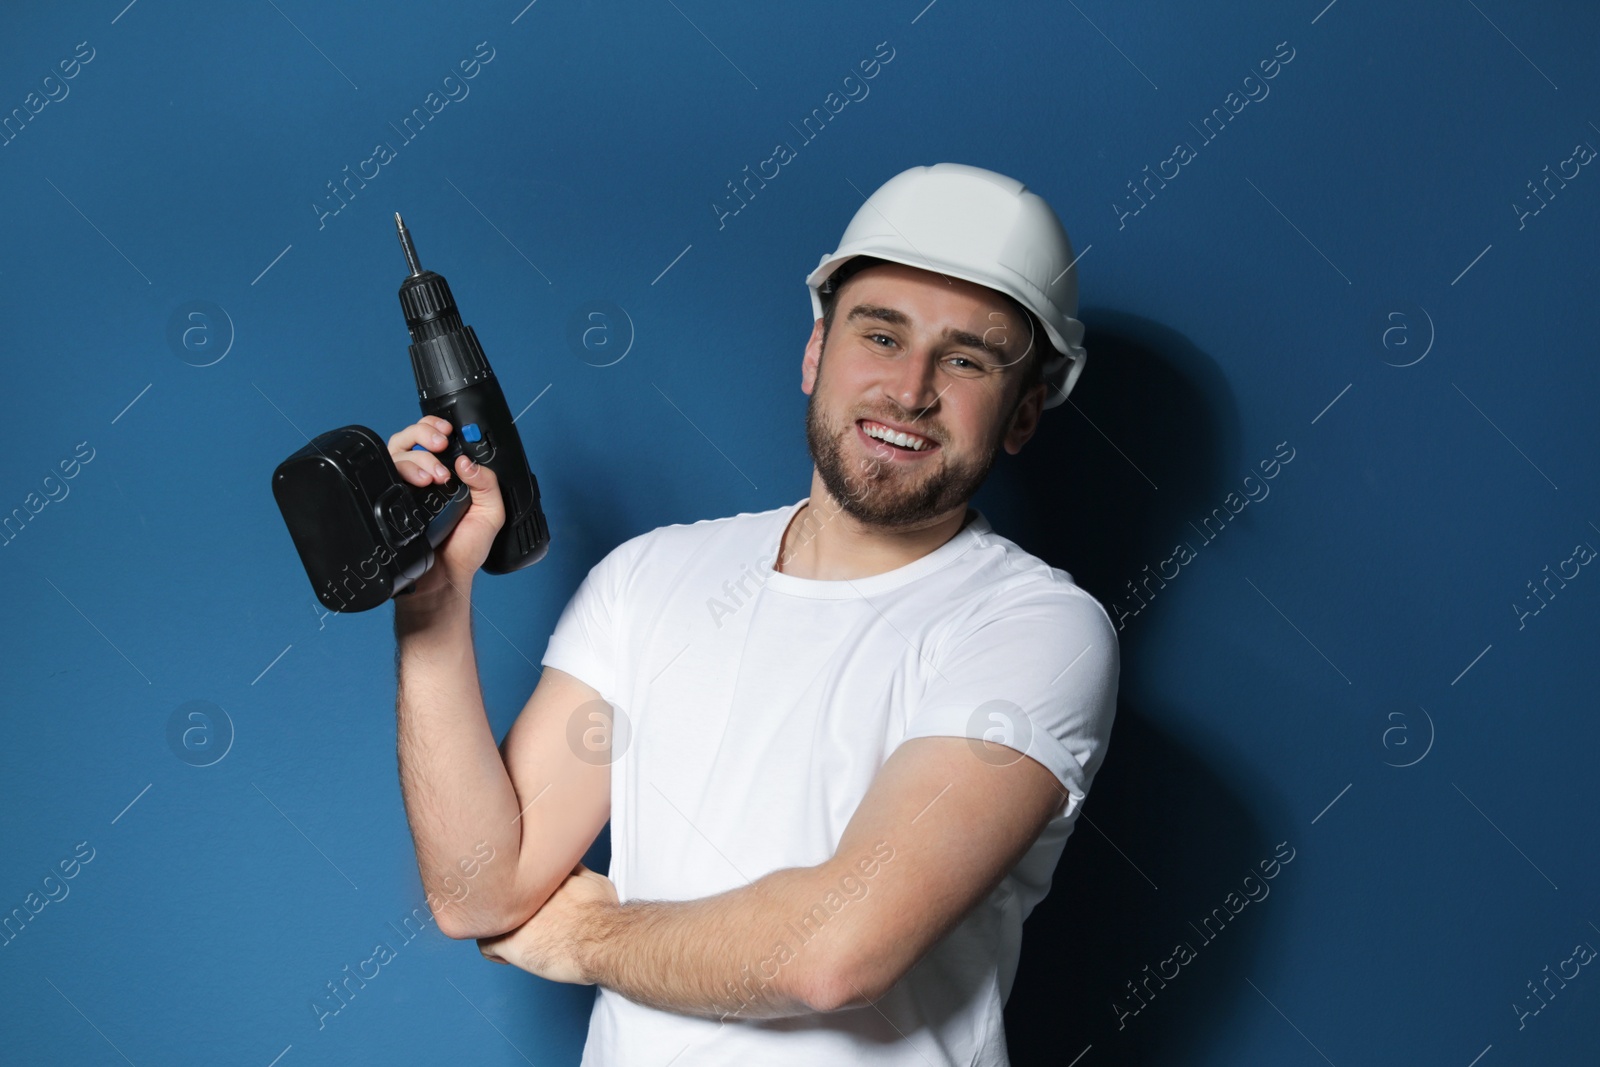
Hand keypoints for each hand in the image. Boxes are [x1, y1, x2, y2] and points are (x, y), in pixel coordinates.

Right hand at [386, 416, 504, 599]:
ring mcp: (404, 487)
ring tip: (434, 476)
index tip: (448, 430)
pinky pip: (384, 472)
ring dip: (417, 456)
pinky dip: (400, 469)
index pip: (436, 439)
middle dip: (425, 434)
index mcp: (448, 476)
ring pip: (397, 451)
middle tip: (440, 446)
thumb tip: (467, 461)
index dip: (437, 427)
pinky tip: (418, 482)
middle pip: (411, 437)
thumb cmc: (464, 549)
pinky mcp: (389, 498)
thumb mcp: (490, 513)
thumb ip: (487, 484)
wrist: (443, 578)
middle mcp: (424, 477)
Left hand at [477, 863, 618, 984]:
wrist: (598, 939)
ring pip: (489, 919)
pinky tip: (509, 957)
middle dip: (504, 906)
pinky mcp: (505, 941)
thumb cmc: (600, 913)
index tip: (525, 902)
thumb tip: (569, 865)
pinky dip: (496, 953)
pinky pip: (485, 946)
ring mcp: (509, 916)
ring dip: (498, 928)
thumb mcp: (592, 879)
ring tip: (512, 938)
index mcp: (536, 878)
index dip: (517, 890)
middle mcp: (517, 893)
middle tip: (518, 920)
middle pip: (496, 896)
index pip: (512, 876)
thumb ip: (573, 871)